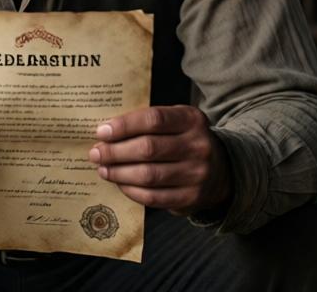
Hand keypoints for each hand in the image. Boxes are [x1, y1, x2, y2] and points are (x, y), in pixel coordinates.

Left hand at [89, 105, 231, 215]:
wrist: (221, 170)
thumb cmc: (183, 140)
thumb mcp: (174, 122)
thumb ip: (145, 123)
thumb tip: (104, 133)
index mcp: (191, 120)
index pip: (153, 119)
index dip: (124, 126)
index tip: (101, 131)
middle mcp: (199, 146)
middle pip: (148, 149)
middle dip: (114, 152)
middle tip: (95, 153)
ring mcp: (198, 174)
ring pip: (148, 175)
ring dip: (119, 172)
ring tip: (103, 169)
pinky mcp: (192, 198)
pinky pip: (153, 197)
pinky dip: (131, 190)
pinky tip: (119, 183)